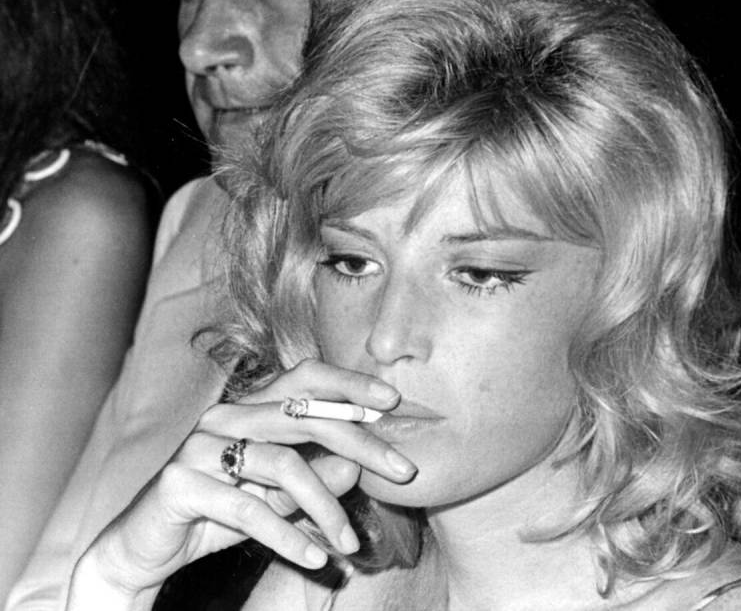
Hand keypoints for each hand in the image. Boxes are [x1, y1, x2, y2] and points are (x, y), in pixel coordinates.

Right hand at [70, 359, 415, 603]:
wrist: (139, 548)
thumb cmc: (215, 514)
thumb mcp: (273, 498)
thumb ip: (311, 479)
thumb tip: (357, 468)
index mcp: (247, 409)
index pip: (304, 378)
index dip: (349, 383)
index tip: (393, 401)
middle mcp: (224, 417)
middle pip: (305, 418)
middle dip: (361, 444)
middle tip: (404, 472)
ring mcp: (198, 447)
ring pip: (282, 466)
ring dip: (326, 508)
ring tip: (351, 543)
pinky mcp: (180, 484)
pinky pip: (247, 510)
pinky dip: (288, 536)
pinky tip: (317, 558)